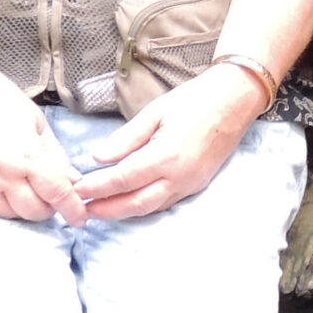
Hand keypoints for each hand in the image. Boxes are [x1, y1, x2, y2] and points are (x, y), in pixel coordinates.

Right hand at [0, 70, 89, 224]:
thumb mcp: (37, 122)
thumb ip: (56, 155)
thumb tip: (72, 179)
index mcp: (27, 156)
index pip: (57, 193)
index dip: (72, 209)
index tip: (80, 217)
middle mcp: (3, 175)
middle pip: (34, 211)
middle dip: (49, 208)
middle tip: (52, 196)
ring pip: (10, 214)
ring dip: (25, 208)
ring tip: (29, 191)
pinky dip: (3, 202)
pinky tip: (7, 186)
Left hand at [70, 64, 268, 219]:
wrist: (235, 101)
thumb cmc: (195, 100)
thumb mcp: (155, 112)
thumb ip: (126, 138)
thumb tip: (98, 157)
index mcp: (165, 156)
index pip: (122, 178)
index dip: (97, 186)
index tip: (77, 188)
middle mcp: (178, 177)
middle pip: (135, 203)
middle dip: (106, 208)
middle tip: (82, 208)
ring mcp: (190, 184)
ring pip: (150, 207)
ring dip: (123, 211)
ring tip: (100, 209)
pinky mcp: (197, 185)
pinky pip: (165, 202)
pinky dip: (143, 206)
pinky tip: (130, 202)